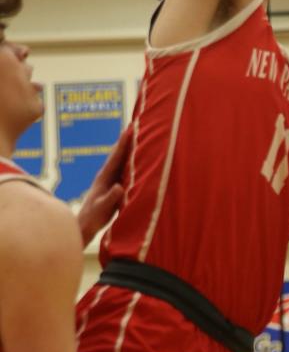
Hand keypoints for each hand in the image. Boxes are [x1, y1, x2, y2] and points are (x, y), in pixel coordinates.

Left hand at [76, 128, 129, 244]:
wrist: (85, 225)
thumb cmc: (92, 218)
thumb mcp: (101, 208)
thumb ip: (110, 198)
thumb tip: (119, 187)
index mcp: (104, 178)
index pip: (115, 157)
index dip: (123, 144)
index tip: (130, 130)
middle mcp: (107, 176)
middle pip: (119, 154)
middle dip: (127, 141)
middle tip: (136, 126)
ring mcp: (111, 181)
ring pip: (122, 161)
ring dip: (130, 149)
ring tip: (139, 137)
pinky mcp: (116, 187)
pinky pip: (126, 171)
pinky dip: (133, 162)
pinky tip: (139, 158)